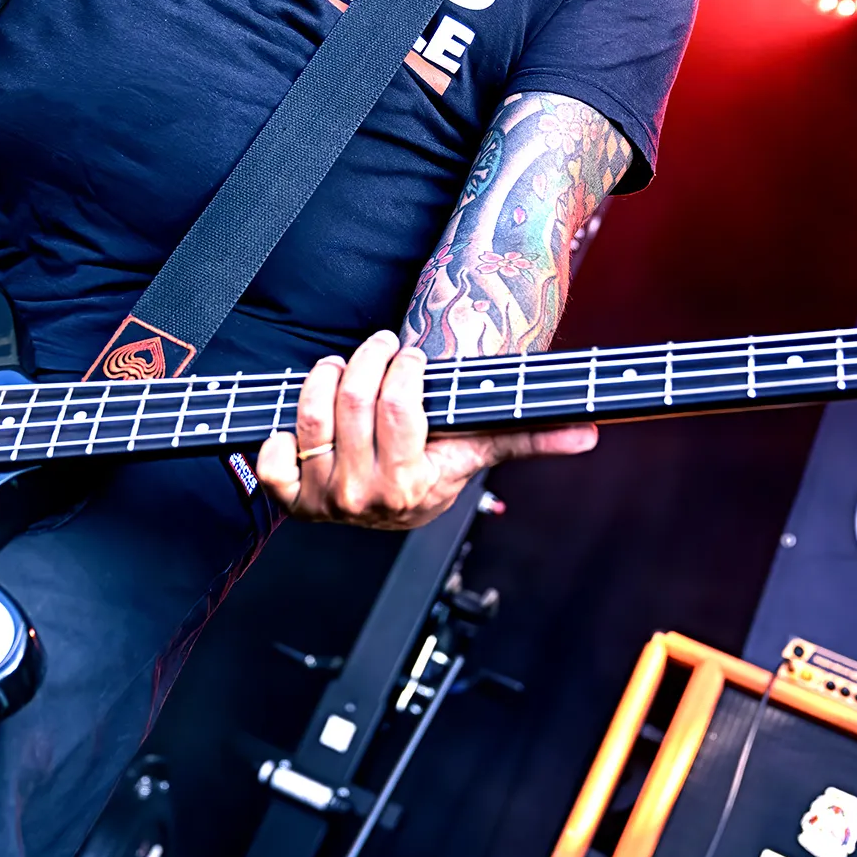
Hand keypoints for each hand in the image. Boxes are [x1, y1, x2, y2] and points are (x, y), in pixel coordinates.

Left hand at [256, 330, 596, 529]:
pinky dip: (280, 428)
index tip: (412, 358)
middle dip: (369, 359)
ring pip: (312, 413)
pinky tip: (307, 418)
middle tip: (381, 349)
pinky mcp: (289, 497)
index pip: (399, 406)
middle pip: (353, 401)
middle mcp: (364, 498)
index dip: (403, 367)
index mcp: (413, 486)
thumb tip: (588, 435)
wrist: (392, 508)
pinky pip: (269, 455)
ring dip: (326, 376)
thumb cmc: (432, 468)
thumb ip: (532, 436)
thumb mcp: (477, 449)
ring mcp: (323, 499)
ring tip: (346, 369)